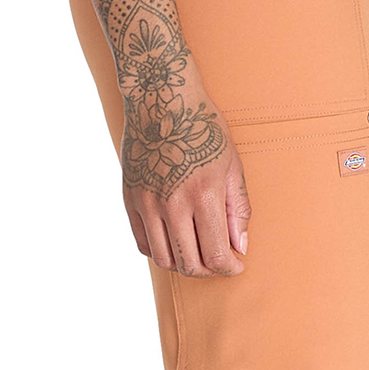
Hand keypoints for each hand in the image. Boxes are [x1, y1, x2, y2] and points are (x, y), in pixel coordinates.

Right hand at [121, 61, 250, 276]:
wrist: (160, 99)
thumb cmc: (202, 127)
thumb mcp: (232, 165)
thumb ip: (237, 209)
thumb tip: (239, 246)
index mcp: (203, 195)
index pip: (215, 255)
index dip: (229, 268)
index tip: (235, 265)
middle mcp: (172, 204)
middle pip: (188, 264)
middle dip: (208, 271)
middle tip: (217, 262)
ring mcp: (147, 203)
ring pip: (163, 260)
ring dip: (182, 264)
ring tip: (195, 253)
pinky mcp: (130, 199)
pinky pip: (143, 243)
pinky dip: (160, 251)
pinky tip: (173, 241)